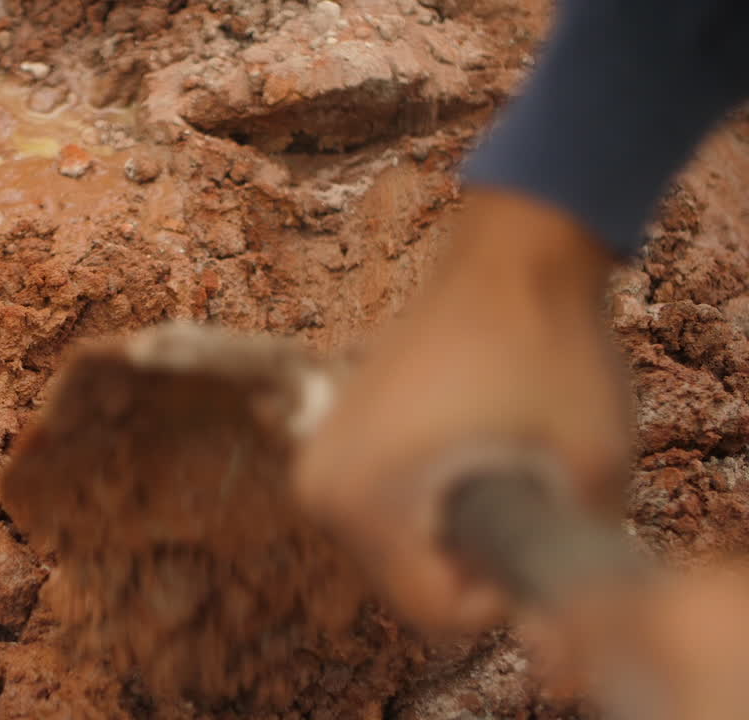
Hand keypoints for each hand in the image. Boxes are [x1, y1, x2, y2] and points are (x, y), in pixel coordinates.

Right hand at [294, 188, 632, 635]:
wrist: (511, 253)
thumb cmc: (544, 346)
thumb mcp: (590, 466)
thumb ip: (573, 553)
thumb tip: (554, 596)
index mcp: (363, 500)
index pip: (437, 611)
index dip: (506, 589)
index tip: (538, 525)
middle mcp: (320, 487)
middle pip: (410, 581)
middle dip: (472, 560)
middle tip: (524, 493)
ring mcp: (319, 457)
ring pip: (398, 544)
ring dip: (451, 528)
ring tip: (497, 462)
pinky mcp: (334, 433)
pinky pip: (385, 503)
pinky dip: (430, 497)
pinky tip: (469, 444)